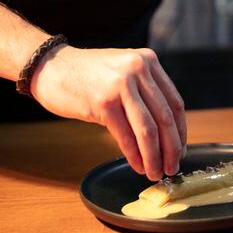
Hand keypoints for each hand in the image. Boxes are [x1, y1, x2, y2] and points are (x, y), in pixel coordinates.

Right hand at [31, 45, 185, 180]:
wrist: (52, 67)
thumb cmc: (88, 74)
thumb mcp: (123, 70)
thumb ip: (144, 89)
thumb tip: (166, 129)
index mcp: (148, 60)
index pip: (174, 101)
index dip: (180, 130)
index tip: (180, 149)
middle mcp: (138, 69)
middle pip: (165, 117)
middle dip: (171, 148)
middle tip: (172, 167)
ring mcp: (120, 85)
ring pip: (148, 129)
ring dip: (154, 156)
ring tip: (155, 172)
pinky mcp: (103, 103)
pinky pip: (126, 135)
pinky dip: (134, 155)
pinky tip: (137, 165)